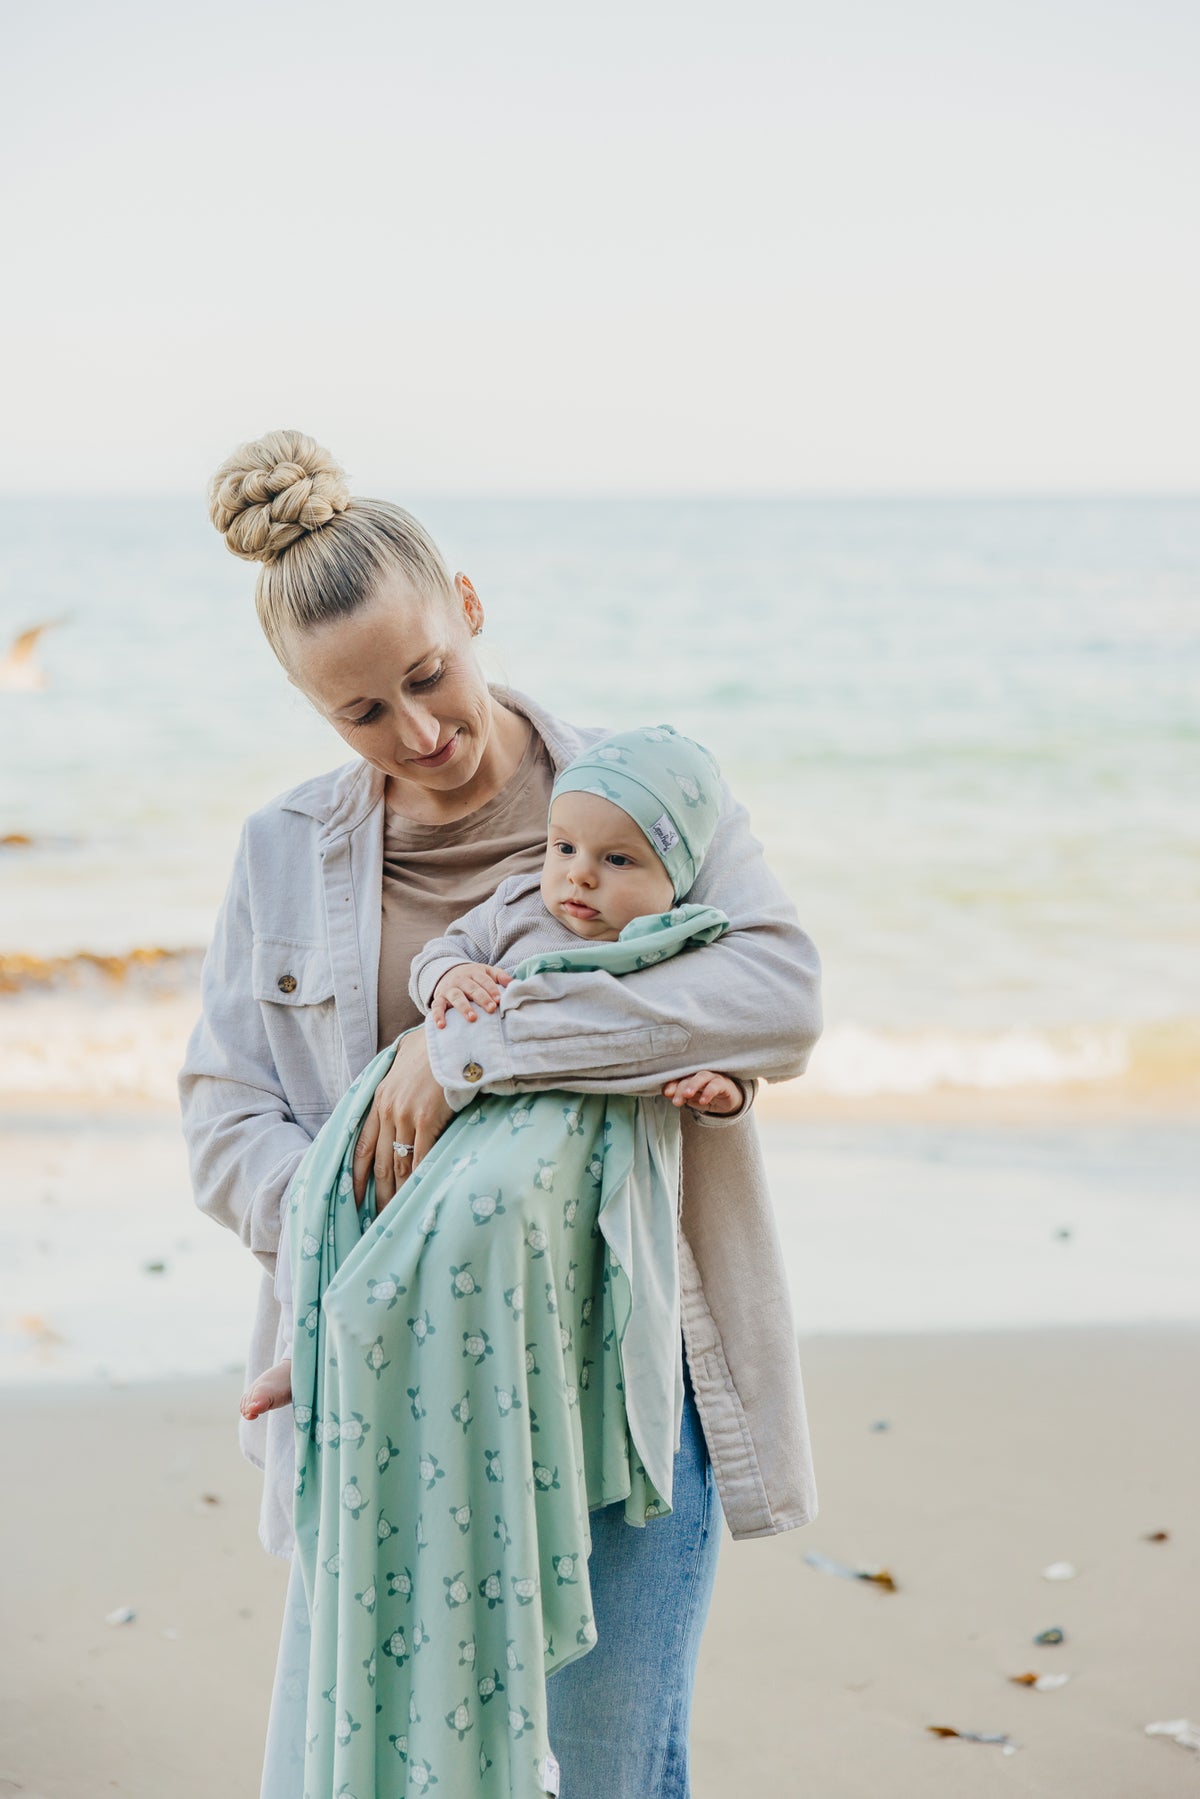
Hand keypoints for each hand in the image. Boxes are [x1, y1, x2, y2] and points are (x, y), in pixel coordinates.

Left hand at [352, 1029, 454, 1210]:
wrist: (451, 1038)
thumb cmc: (432, 1050)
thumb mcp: (402, 1067)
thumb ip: (396, 1089)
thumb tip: (398, 1101)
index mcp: (378, 1099)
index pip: (361, 1145)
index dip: (356, 1175)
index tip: (352, 1198)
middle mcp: (387, 1110)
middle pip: (379, 1161)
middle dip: (377, 1192)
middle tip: (376, 1218)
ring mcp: (406, 1115)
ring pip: (398, 1163)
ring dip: (397, 1191)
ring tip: (396, 1214)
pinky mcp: (427, 1119)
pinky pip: (420, 1156)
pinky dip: (418, 1178)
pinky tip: (419, 1193)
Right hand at [431, 961, 511, 1027]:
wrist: (447, 972)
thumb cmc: (472, 976)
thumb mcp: (485, 971)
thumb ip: (499, 976)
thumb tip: (512, 982)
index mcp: (474, 972)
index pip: (484, 980)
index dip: (492, 989)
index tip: (499, 1000)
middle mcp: (460, 979)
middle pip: (472, 988)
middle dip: (482, 998)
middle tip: (491, 1009)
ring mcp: (449, 989)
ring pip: (456, 997)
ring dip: (464, 1007)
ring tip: (472, 1018)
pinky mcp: (439, 998)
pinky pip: (436, 1006)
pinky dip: (437, 1015)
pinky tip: (442, 1025)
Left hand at [661, 1071, 742, 1114]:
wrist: (728, 1100)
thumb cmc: (707, 1096)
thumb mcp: (692, 1099)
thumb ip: (680, 1096)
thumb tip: (667, 1093)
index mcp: (690, 1077)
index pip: (679, 1078)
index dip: (672, 1084)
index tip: (667, 1093)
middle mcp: (700, 1075)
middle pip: (688, 1077)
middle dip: (680, 1089)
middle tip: (676, 1101)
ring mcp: (712, 1077)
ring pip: (702, 1076)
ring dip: (693, 1085)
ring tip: (687, 1095)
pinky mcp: (723, 1084)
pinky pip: (716, 1085)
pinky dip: (709, 1092)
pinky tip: (703, 1100)